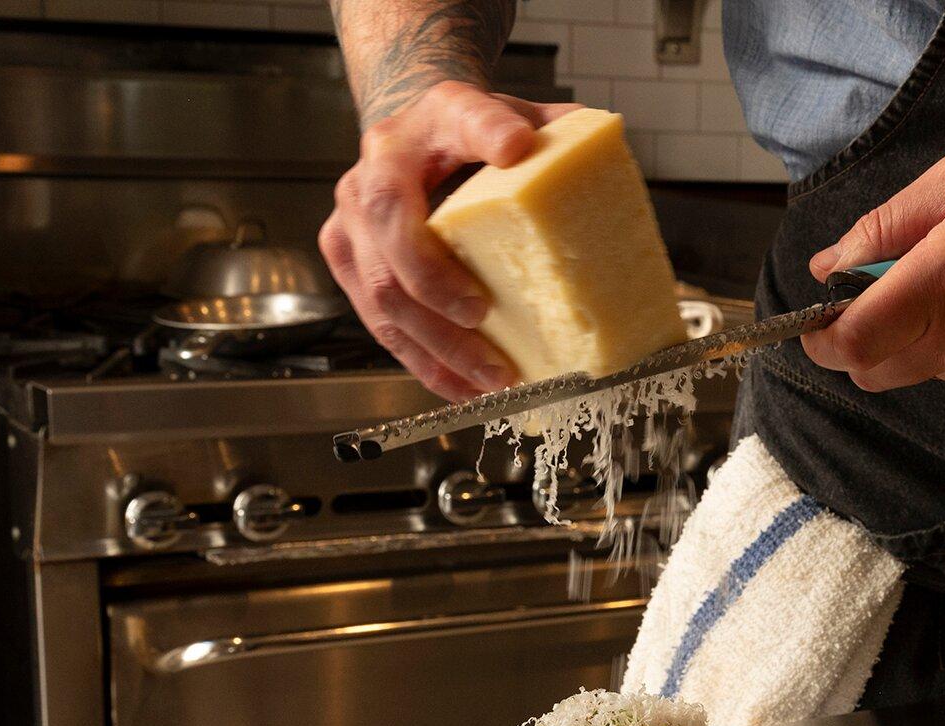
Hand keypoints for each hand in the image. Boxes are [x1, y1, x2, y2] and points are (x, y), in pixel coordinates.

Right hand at [320, 82, 578, 398]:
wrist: (414, 138)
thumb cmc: (469, 138)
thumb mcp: (517, 118)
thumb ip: (556, 132)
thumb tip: (595, 154)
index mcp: (432, 120)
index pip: (461, 118)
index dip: (486, 132)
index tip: (516, 146)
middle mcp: (378, 168)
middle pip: (394, 230)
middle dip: (437, 284)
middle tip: (484, 318)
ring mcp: (354, 221)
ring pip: (383, 294)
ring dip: (439, 346)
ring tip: (494, 378)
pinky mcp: (349, 265)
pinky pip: (381, 325)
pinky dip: (427, 364)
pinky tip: (467, 388)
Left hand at [802, 152, 944, 409]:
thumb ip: (886, 224)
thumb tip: (829, 267)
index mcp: (944, 285)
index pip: (849, 345)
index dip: (818, 337)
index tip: (817, 317)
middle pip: (870, 371)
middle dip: (860, 339)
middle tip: (885, 291)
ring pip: (915, 373)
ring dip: (916, 338)